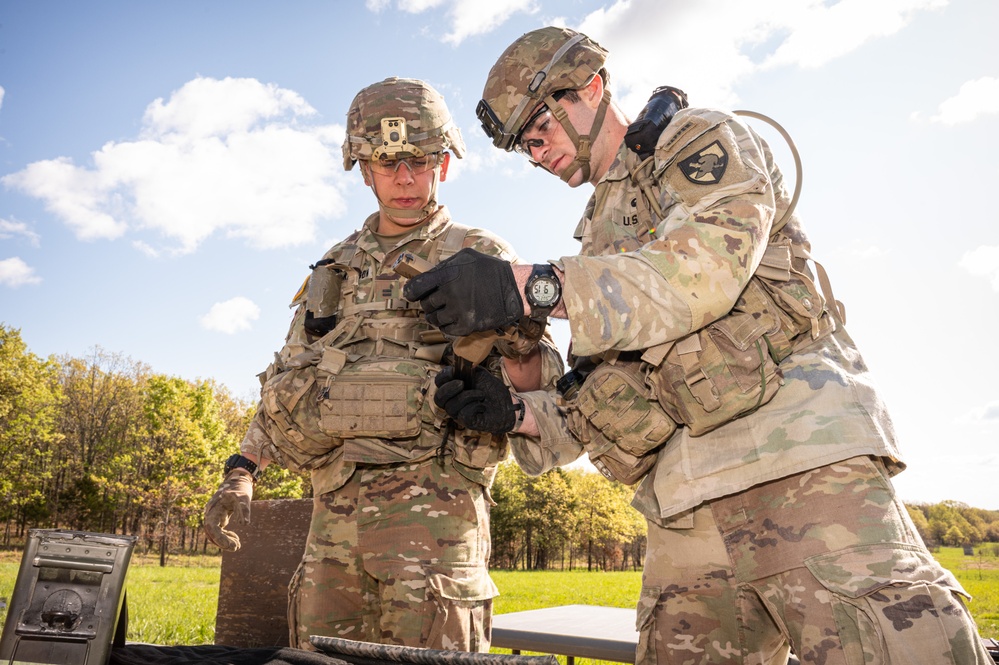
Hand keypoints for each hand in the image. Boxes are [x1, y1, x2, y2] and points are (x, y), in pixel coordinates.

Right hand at [203, 470, 253, 550]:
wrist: (237, 481)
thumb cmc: (240, 489)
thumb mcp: (244, 497)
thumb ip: (244, 509)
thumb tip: (245, 524)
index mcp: (214, 507)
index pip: (211, 526)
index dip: (218, 537)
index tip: (229, 545)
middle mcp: (211, 512)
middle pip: (211, 532)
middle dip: (222, 541)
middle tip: (236, 547)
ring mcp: (214, 516)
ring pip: (214, 533)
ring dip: (224, 541)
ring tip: (237, 546)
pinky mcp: (218, 518)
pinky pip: (218, 531)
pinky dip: (226, 536)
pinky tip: (235, 538)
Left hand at [403, 248, 522, 335]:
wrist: (513, 288)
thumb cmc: (489, 270)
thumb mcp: (466, 257)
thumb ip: (444, 266)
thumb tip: (427, 275)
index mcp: (447, 274)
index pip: (416, 287)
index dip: (411, 291)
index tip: (412, 294)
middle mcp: (450, 293)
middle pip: (425, 304)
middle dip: (429, 302)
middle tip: (437, 301)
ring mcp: (458, 311)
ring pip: (434, 319)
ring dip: (437, 315)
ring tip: (446, 310)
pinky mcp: (467, 325)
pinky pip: (446, 330)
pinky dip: (447, 325)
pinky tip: (454, 318)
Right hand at [434, 366, 517, 434]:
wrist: (508, 404)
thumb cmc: (492, 390)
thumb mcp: (480, 374)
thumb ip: (469, 368)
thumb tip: (460, 362)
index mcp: (454, 388)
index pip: (438, 383)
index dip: (442, 377)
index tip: (452, 372)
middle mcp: (453, 402)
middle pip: (438, 398)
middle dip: (448, 389)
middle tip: (462, 383)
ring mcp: (459, 414)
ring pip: (451, 407)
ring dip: (467, 397)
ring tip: (481, 394)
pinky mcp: (468, 423)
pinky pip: (464, 414)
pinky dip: (474, 406)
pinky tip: (482, 405)